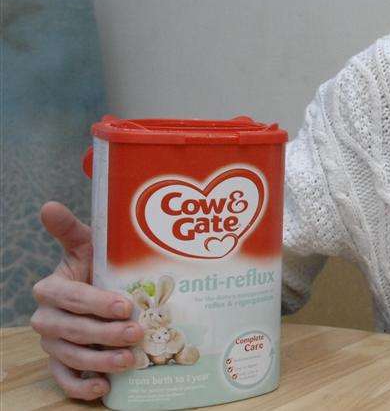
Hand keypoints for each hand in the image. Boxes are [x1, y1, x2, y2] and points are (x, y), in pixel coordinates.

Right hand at [30, 202, 142, 399]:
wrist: (99, 291)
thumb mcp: (88, 246)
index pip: (69, 297)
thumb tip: (49, 206)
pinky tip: (104, 388)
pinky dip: (82, 387)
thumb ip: (70, 230)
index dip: (95, 303)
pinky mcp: (61, 364)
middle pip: (72, 330)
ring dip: (100, 361)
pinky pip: (65, 381)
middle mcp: (47, 318)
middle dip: (105, 333)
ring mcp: (53, 344)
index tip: (124, 306)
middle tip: (137, 332)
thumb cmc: (95, 267)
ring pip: (71, 356)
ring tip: (129, 360)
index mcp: (51, 289)